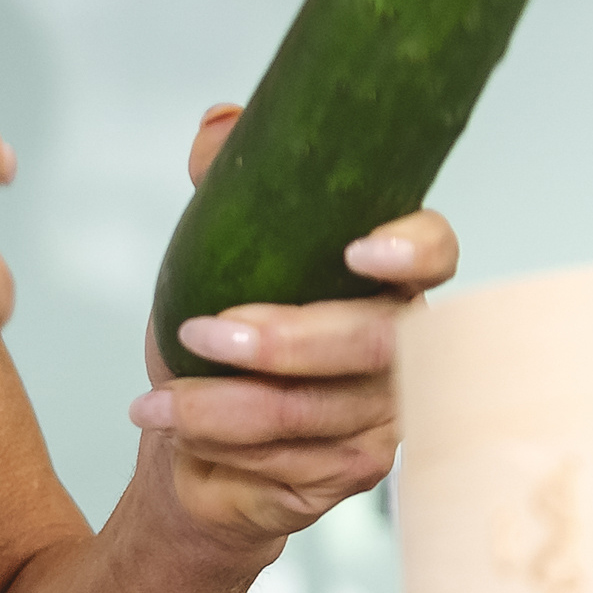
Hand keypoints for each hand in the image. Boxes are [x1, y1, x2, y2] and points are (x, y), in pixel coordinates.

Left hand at [129, 104, 461, 551]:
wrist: (197, 447)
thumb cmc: (221, 342)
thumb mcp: (215, 252)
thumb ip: (230, 184)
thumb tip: (223, 123)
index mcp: (387, 277)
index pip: (434, 252)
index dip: (412, 247)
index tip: (358, 247)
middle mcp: (403, 342)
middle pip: (371, 340)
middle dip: (283, 339)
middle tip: (201, 332)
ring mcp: (386, 410)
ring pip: (317, 409)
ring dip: (226, 404)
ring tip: (159, 394)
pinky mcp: (359, 468)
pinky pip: (294, 458)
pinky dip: (223, 441)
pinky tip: (176, 427)